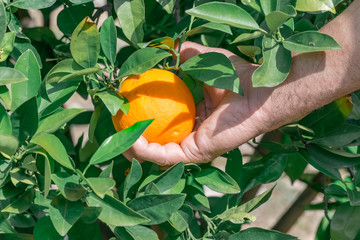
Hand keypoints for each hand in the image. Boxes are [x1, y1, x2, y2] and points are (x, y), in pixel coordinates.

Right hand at [123, 42, 275, 164]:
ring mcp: (194, 145)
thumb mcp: (203, 60)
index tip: (127, 108)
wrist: (258, 91)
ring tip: (118, 137)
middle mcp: (193, 132)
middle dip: (136, 138)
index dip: (145, 117)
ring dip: (135, 149)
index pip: (165, 121)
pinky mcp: (195, 153)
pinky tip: (132, 139)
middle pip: (159, 140)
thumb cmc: (236, 76)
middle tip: (118, 128)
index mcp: (196, 115)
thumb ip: (186, 54)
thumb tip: (169, 47)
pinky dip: (145, 150)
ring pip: (158, 153)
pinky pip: (164, 156)